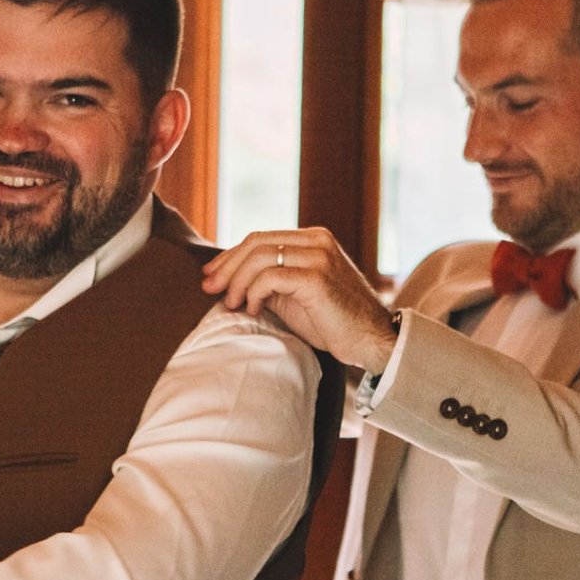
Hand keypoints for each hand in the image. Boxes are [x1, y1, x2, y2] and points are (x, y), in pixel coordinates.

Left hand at [201, 228, 397, 374]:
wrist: (370, 340)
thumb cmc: (333, 323)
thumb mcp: (295, 295)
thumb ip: (269, 281)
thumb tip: (229, 280)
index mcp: (313, 239)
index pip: (260, 239)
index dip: (230, 256)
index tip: (210, 276)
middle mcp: (317, 241)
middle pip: (256, 243)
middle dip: (227, 266)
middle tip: (209, 288)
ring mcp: (319, 256)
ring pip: (260, 257)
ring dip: (238, 282)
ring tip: (233, 305)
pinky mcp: (317, 277)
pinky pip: (270, 277)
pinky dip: (254, 293)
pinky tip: (254, 309)